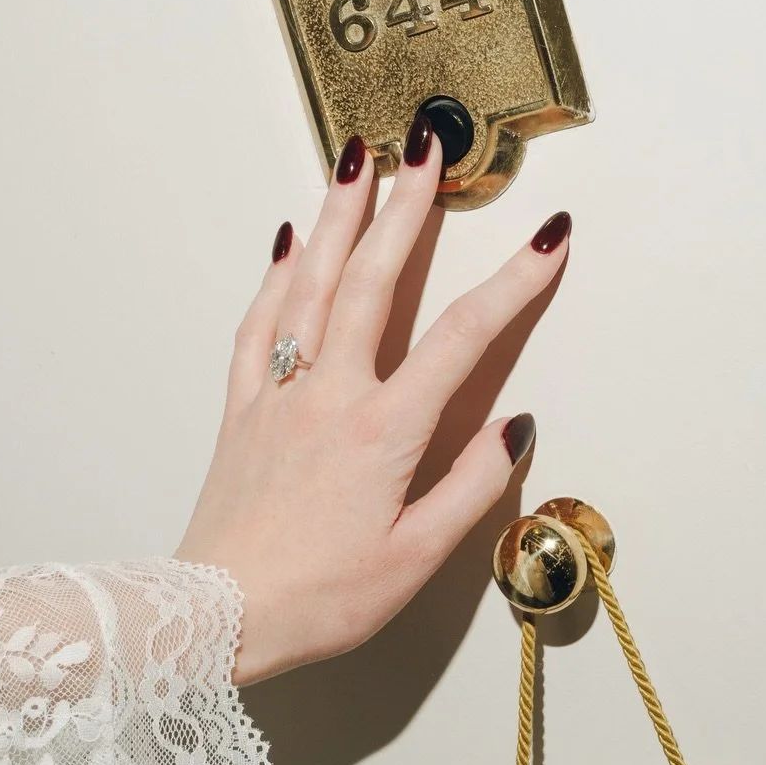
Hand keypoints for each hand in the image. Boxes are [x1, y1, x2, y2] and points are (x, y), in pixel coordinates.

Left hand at [175, 109, 571, 684]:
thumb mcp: (416, 558)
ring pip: (309, 286)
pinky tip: (286, 243)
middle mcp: (329, 396)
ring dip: (337, 217)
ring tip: (356, 159)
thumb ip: (472, 486)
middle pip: (372, 282)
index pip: (462, 338)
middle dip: (406, 208)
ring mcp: (278, 396)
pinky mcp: (240, 411)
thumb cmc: (320, 599)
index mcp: (384, 432)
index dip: (514, 282)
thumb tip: (516, 427)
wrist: (215, 618)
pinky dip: (274, 277)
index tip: (550, 236)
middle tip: (428, 146)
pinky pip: (256, 326)